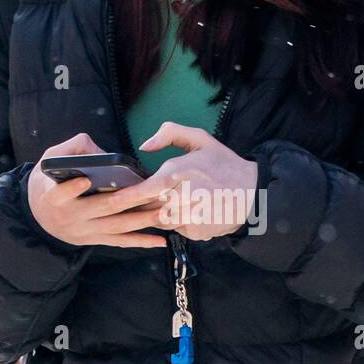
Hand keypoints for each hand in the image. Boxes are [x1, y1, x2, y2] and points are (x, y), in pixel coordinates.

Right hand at [26, 131, 166, 248]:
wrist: (38, 213)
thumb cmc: (48, 180)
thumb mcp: (50, 160)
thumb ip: (72, 149)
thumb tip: (100, 150)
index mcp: (53, 196)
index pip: (60, 194)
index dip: (71, 188)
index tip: (84, 180)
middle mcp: (70, 216)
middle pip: (101, 207)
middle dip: (129, 200)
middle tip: (152, 192)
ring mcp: (84, 231)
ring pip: (116, 226)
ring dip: (142, 220)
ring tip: (164, 212)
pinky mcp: (95, 240)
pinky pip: (120, 241)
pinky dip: (141, 242)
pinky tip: (160, 240)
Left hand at [102, 123, 258, 240]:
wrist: (254, 193)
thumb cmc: (224, 164)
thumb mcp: (201, 139)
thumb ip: (170, 133)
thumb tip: (144, 146)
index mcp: (182, 170)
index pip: (146, 188)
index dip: (126, 196)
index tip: (110, 200)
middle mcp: (185, 195)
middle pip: (149, 206)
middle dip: (139, 206)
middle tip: (129, 205)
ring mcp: (192, 215)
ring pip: (160, 218)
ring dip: (159, 212)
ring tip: (172, 202)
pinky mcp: (197, 231)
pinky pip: (175, 228)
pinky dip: (176, 221)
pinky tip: (188, 210)